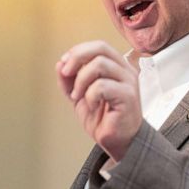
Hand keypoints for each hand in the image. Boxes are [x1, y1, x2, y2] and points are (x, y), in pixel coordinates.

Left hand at [57, 41, 140, 161]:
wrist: (117, 142)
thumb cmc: (104, 119)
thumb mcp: (80, 95)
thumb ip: (70, 80)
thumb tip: (60, 64)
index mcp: (117, 67)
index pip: (98, 46)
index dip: (78, 51)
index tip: (64, 65)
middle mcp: (125, 71)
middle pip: (100, 48)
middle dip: (77, 58)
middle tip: (66, 74)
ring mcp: (128, 82)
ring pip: (99, 64)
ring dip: (81, 80)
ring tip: (77, 96)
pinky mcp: (128, 96)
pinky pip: (101, 86)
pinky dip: (89, 96)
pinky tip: (92, 106)